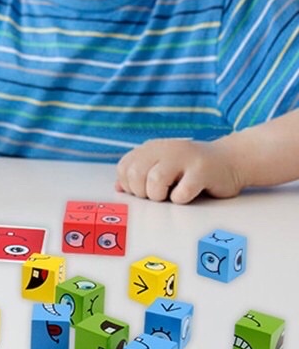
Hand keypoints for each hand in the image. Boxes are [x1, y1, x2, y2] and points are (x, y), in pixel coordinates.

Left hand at [115, 138, 244, 203]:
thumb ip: (140, 175)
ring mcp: (183, 157)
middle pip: (136, 174)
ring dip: (159, 196)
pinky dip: (181, 200)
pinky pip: (181, 193)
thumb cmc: (191, 170)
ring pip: (155, 181)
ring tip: (170, 196)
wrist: (230, 160)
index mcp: (151, 148)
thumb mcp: (162, 167)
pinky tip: (188, 194)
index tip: (143, 191)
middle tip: (157, 196)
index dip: (129, 185)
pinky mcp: (202, 171)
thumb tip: (118, 188)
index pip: (124, 168)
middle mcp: (164, 148)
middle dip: (142, 193)